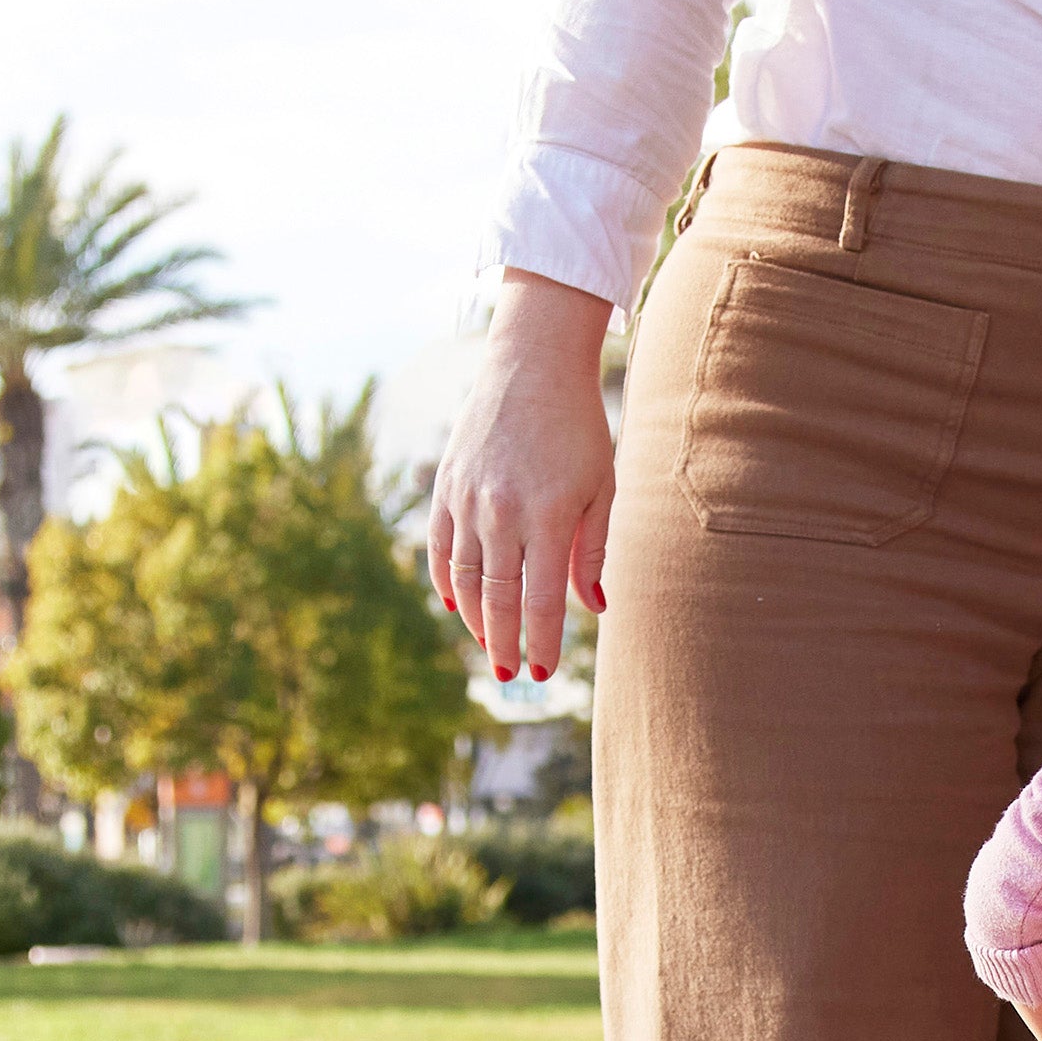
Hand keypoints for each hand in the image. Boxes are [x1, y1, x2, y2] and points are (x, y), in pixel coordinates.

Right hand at [427, 272, 615, 681]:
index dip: (539, 640)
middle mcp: (499, 512)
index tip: (541, 671)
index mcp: (545, 515)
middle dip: (503, 642)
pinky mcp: (445, 486)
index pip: (540, 600)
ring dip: (475, 619)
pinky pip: (440, 547)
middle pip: (498, 599)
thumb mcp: (601, 486)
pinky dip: (447, 580)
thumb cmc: (579, 429)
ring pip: (465, 579)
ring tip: (489, 645)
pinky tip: (457, 604)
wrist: (531, 366)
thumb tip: (592, 608)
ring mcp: (466, 499)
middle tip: (510, 674)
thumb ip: (593, 549)